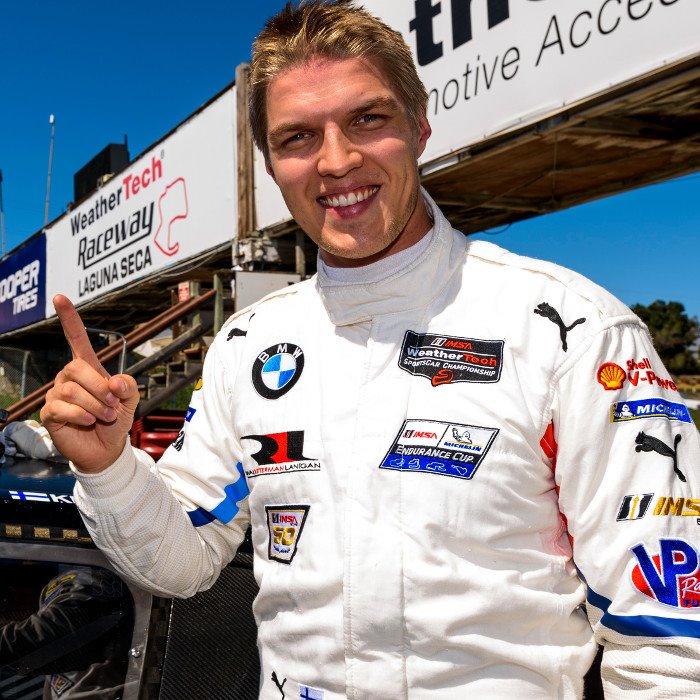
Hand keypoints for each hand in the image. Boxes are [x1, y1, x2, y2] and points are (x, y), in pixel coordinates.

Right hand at [40, 295, 139, 472]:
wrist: (107, 449)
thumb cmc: (116, 421)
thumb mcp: (131, 400)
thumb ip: (128, 386)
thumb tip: (114, 381)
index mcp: (88, 368)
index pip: (76, 339)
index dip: (69, 319)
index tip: (59, 298)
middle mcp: (69, 377)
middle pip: (76, 367)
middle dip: (99, 386)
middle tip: (113, 404)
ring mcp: (57, 394)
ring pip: (71, 389)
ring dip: (94, 404)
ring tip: (105, 415)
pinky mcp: (50, 413)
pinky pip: (61, 407)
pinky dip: (81, 415)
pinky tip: (89, 421)